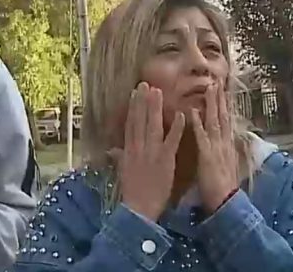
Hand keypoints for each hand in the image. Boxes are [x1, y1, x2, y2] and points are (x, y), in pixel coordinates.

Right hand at [109, 82, 185, 221]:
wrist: (139, 208)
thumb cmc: (132, 191)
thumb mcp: (123, 171)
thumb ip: (118, 158)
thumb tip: (110, 151)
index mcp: (129, 150)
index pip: (131, 124)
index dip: (133, 107)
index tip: (135, 92)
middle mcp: (139, 147)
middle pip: (140, 120)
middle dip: (143, 101)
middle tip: (147, 84)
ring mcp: (152, 152)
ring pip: (153, 126)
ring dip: (156, 108)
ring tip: (158, 92)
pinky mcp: (165, 159)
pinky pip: (171, 141)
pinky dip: (176, 128)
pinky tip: (181, 115)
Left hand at [191, 82, 239, 213]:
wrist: (226, 202)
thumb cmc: (222, 187)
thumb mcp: (225, 166)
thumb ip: (225, 152)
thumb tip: (227, 143)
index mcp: (227, 145)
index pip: (226, 121)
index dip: (224, 106)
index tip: (222, 91)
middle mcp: (224, 143)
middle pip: (223, 116)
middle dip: (220, 99)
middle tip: (217, 81)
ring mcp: (216, 148)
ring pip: (215, 121)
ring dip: (211, 104)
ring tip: (209, 87)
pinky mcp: (207, 156)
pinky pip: (202, 137)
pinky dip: (197, 123)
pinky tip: (192, 111)